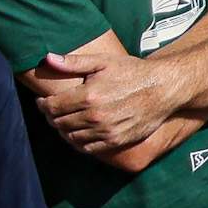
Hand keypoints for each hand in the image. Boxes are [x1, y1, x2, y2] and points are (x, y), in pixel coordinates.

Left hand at [26, 46, 182, 157]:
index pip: (52, 106)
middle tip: (53, 111)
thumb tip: (47, 59)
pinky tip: (79, 133)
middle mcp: (95, 116)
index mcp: (89, 95)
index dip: (42, 104)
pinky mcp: (117, 140)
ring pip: (71, 136)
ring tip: (65, 121)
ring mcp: (106, 130)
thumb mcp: (104, 61)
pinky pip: (88, 148)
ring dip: (63, 130)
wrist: (165, 88)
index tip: (42, 101)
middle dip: (51, 116)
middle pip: (59, 122)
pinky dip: (78, 142)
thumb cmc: (134, 71)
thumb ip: (74, 62)